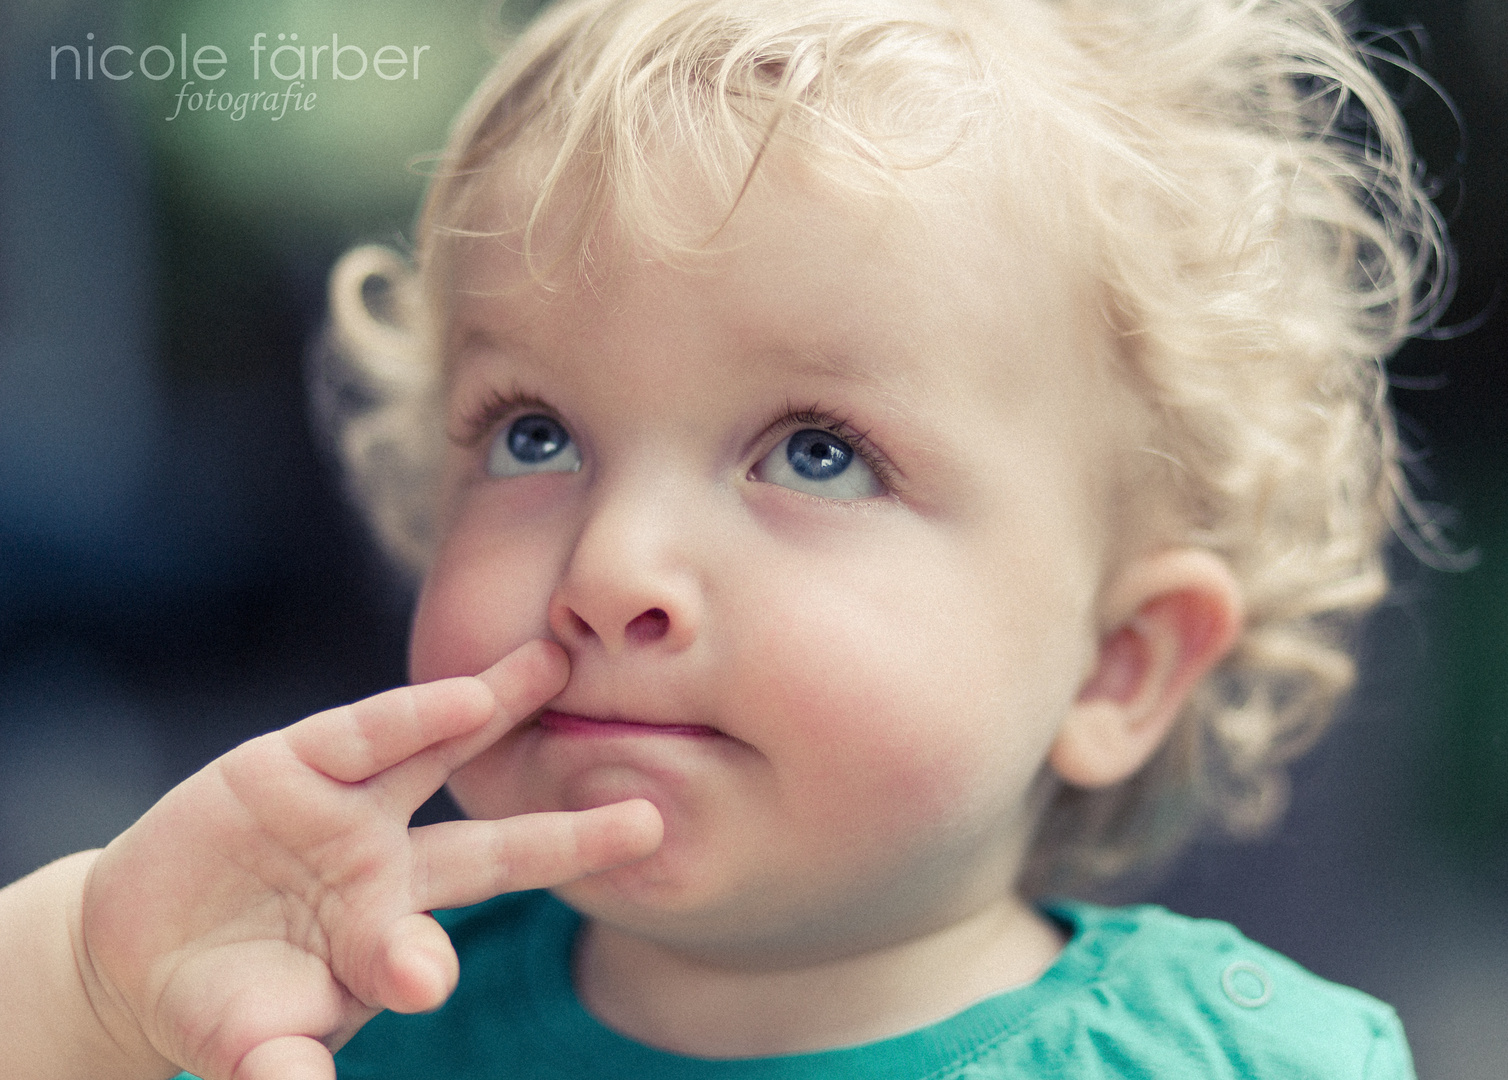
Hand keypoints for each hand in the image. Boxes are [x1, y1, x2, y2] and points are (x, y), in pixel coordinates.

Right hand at [75, 640, 661, 1079]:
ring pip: (438, 751)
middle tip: (650, 822)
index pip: (434, 954)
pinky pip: (361, 733)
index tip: (417, 979)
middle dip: (574, 838)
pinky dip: (410, 715)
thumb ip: (281, 1068)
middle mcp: (389, 869)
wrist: (142, 942)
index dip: (424, 965)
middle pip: (495, 850)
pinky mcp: (295, 762)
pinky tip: (466, 692)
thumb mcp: (249, 1046)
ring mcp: (348, 809)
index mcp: (387, 944)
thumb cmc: (224, 1005)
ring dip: (498, 707)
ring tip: (555, 666)